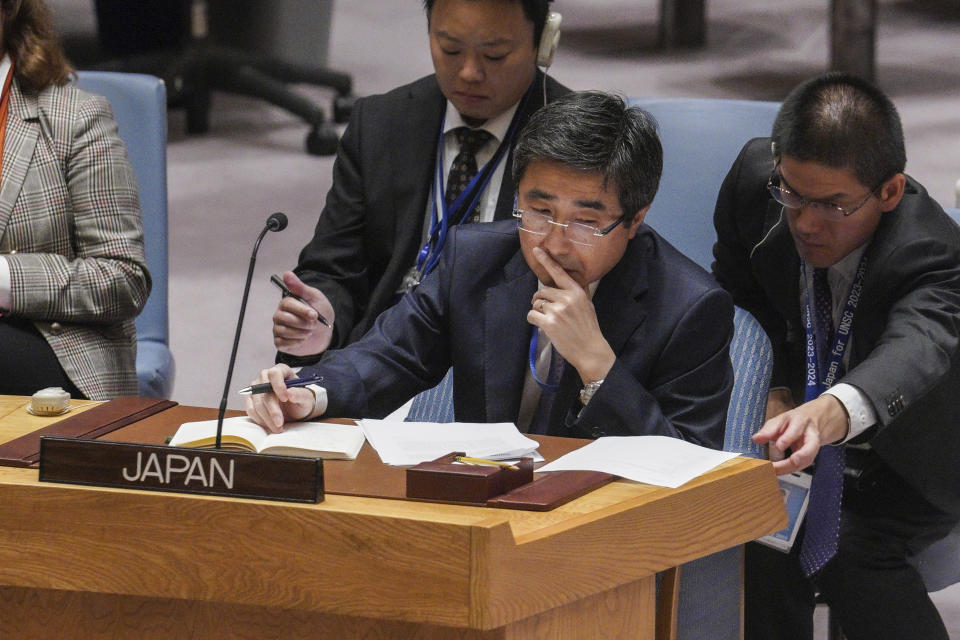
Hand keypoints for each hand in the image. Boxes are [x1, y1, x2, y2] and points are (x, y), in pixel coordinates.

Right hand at [244, 364, 315, 432]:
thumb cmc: (300, 400)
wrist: (295, 408)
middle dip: (272, 409)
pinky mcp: (251, 399)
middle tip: (280, 423)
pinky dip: (260, 419)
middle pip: (264, 391)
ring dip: (266, 418)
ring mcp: (256, 387)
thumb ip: (300, 394)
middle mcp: (266, 376)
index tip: (285, 399)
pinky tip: (269, 425)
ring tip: (278, 428)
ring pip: (257, 403)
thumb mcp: (306, 398)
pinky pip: (250, 409)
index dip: (278, 386)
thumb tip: (289, 393)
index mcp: (281, 370)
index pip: (275, 374)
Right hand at [272, 272, 334, 356]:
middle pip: (285, 319)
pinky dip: (295, 343)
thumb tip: (286, 273)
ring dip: (302, 334)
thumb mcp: (314, 297)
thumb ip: (300, 287)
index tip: (314, 314)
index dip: (302, 310)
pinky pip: (282, 344)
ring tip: (310, 332)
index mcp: (287, 303)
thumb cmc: (319, 312)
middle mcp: (279, 315)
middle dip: (303, 324)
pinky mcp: (280, 342)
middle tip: (314, 325)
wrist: (324, 332)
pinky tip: (303, 340)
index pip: (287, 304)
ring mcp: (278, 329)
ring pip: (285, 332)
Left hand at [527, 247, 614, 383]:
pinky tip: (542, 325)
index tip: (536, 250)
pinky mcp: (549, 323)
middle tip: (546, 310)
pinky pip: (531, 314)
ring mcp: (557, 311)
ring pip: (536, 303)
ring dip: (538, 310)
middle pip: (542, 291)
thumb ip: (579, 292)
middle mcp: (567, 298)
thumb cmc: (588, 328)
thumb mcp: (587, 305)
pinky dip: (533, 320)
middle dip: (540, 300)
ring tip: (548, 319)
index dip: (546, 261)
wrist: (590, 350)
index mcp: (576, 292)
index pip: (559, 273)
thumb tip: (575, 279)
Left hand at [752, 394, 849, 474]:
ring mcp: (813, 448)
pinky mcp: (810, 457)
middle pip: (810, 447)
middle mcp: (811, 435)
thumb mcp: (779, 420)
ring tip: (774, 471)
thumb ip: (769, 430)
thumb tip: (756, 438)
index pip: (796, 429)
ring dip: (790, 467)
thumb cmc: (793, 422)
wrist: (810, 423)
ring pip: (807, 460)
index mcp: (801, 421)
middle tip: (784, 464)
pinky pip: (801, 465)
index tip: (779, 446)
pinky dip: (788, 470)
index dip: (788, 438)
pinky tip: (777, 472)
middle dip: (799, 457)